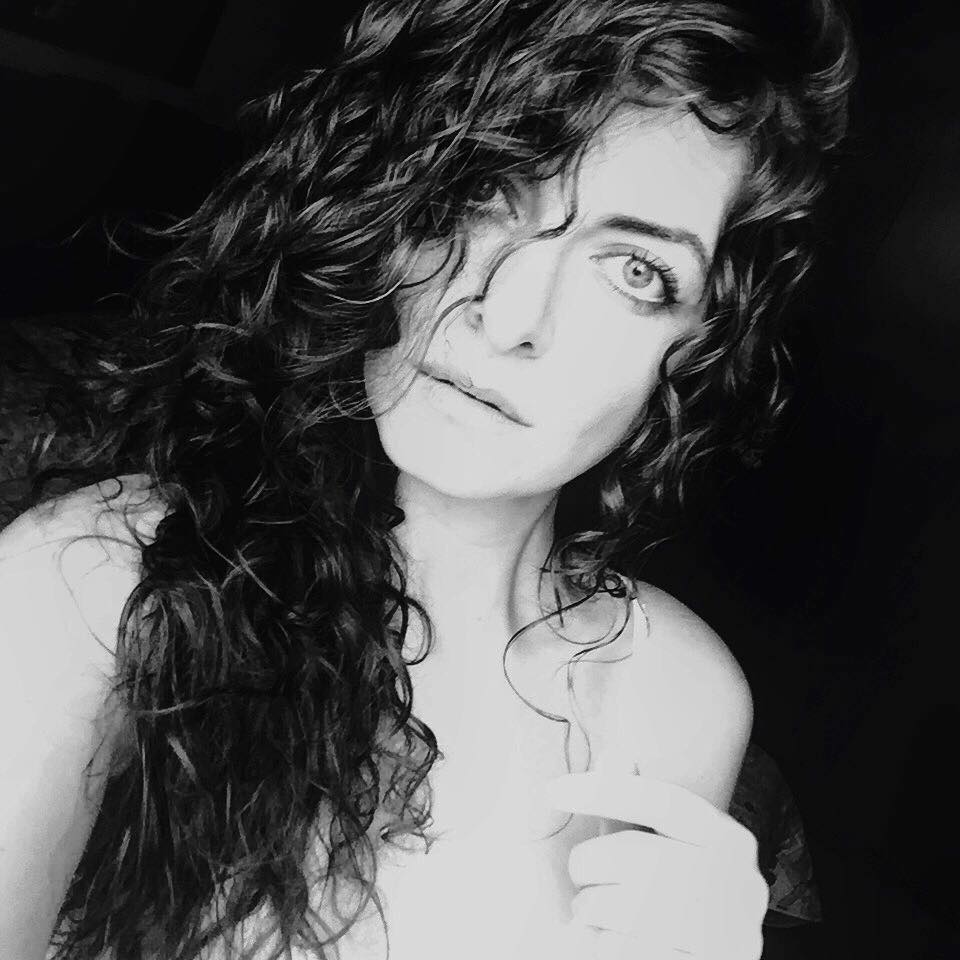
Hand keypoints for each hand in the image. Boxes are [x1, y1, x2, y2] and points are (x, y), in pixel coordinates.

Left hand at [544, 772, 769, 959]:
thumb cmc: (666, 907)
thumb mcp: (656, 854)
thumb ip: (633, 815)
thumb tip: (615, 755)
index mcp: (732, 841)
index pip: (661, 801)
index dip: (604, 791)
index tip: (554, 789)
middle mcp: (744, 885)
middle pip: (637, 854)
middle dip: (590, 862)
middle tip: (580, 873)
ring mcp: (732, 935)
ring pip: (627, 906)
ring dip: (592, 907)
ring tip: (593, 911)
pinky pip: (632, 948)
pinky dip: (607, 942)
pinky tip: (609, 937)